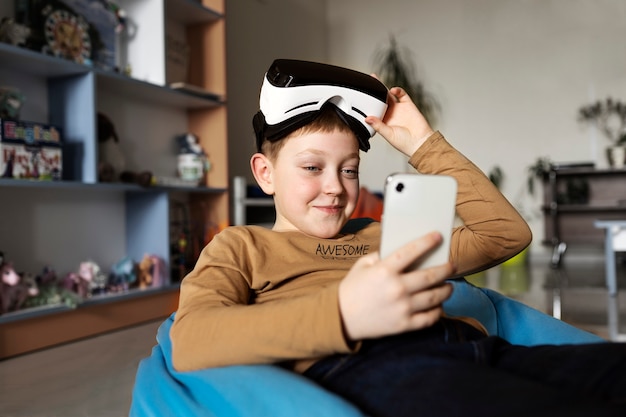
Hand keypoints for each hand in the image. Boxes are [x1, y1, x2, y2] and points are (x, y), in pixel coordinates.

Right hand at [338, 231, 453, 340]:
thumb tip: (402, 248)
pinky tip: (438, 305)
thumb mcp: (362, 265)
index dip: (427, 242)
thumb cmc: (352, 289)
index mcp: (384, 271)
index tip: (439, 236)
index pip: (411, 252)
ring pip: (435, 297)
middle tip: (451, 265)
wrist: (341, 318)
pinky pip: (429, 318)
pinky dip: (438, 311)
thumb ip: (381, 255)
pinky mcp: (404, 325)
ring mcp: (402, 308)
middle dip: (445, 268)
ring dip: (446, 290)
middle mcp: (396, 289)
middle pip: (431, 276)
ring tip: (448, 286)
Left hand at [366, 86, 434, 156]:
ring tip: (377, 82)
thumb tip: (367, 118)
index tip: (360, 97)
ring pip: (389, 95)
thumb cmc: (405, 143)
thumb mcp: (388, 134)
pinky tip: (393, 90)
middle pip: (380, 100)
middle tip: (368, 81)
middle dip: (374, 91)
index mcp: (383, 122)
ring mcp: (399, 109)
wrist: (421, 142)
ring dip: (384, 88)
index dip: (368, 104)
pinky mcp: (408, 105)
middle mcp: (390, 114)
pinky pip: (402, 95)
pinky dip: (398, 90)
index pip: (373, 110)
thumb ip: (378, 126)